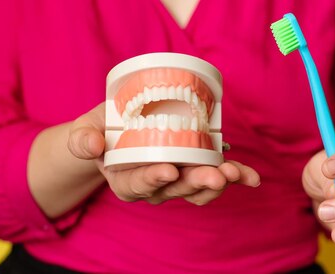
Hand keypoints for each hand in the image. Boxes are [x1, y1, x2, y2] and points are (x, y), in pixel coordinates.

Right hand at [68, 103, 260, 205]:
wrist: (119, 128)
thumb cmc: (101, 129)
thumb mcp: (84, 130)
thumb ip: (82, 139)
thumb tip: (93, 145)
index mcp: (124, 180)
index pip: (137, 186)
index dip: (153, 180)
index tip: (168, 170)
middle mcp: (153, 186)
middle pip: (175, 189)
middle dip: (195, 183)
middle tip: (213, 175)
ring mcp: (177, 179)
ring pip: (197, 189)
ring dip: (218, 182)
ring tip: (233, 173)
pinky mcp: (195, 168)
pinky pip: (216, 177)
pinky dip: (236, 177)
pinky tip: (252, 177)